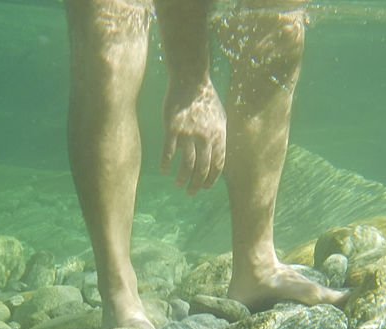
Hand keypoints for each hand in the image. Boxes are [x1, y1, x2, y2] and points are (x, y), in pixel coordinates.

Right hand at [161, 80, 225, 194]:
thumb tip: (216, 156)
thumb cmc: (205, 99)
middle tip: (191, 193)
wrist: (190, 79)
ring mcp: (189, 133)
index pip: (217, 164)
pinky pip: (169, 152)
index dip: (211, 179)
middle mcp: (205, 137)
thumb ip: (218, 137)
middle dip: (197, 185)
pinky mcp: (173, 129)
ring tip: (178, 184)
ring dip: (182, 178)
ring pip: (187, 164)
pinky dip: (167, 164)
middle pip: (202, 168)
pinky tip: (165, 170)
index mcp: (219, 135)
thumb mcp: (220, 118)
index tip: (205, 187)